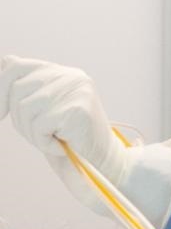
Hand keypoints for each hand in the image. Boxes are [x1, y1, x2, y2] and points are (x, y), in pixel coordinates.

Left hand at [0, 56, 170, 227]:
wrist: (102, 163)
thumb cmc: (68, 140)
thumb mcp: (42, 110)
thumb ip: (25, 90)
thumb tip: (3, 65)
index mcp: (60, 72)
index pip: (14, 66)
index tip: (0, 112)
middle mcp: (70, 76)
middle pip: (16, 89)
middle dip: (18, 118)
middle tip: (41, 134)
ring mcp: (76, 91)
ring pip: (25, 108)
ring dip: (33, 133)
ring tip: (54, 139)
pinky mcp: (78, 110)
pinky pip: (39, 126)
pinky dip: (45, 143)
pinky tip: (62, 145)